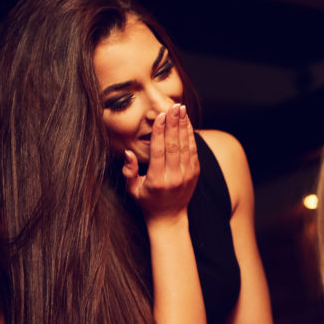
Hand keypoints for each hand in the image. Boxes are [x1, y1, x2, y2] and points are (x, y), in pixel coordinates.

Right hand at [122, 103, 199, 222]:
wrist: (170, 217)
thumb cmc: (147, 202)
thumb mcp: (133, 190)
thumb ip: (129, 171)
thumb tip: (128, 153)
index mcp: (158, 180)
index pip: (159, 152)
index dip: (159, 133)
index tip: (159, 116)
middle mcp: (175, 177)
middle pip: (174, 145)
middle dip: (174, 124)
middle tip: (173, 106)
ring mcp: (187, 175)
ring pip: (186, 146)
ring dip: (184, 126)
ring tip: (181, 109)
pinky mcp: (195, 173)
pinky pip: (193, 150)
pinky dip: (190, 135)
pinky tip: (187, 122)